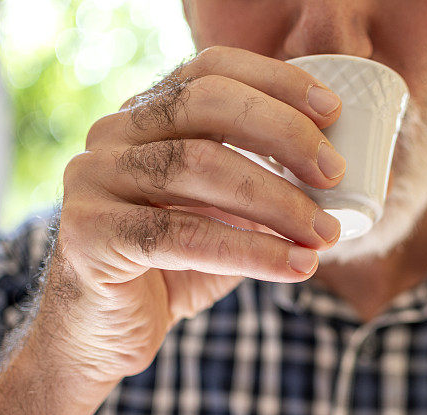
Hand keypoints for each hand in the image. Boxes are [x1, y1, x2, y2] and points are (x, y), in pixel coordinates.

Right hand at [32, 46, 344, 384]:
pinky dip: (251, 251)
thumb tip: (337, 174)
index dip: (276, 81)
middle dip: (283, 134)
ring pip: (197, 167)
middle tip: (334, 174)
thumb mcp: (223, 215)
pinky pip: (182, 235)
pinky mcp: (89, 234)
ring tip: (325, 234)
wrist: (105, 332)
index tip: (333, 110)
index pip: (211, 70)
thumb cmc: (174, 266)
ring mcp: (93, 180)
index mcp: (147, 116)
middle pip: (206, 106)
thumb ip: (262, 186)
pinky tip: (296, 266)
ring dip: (277, 201)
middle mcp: (113, 135)